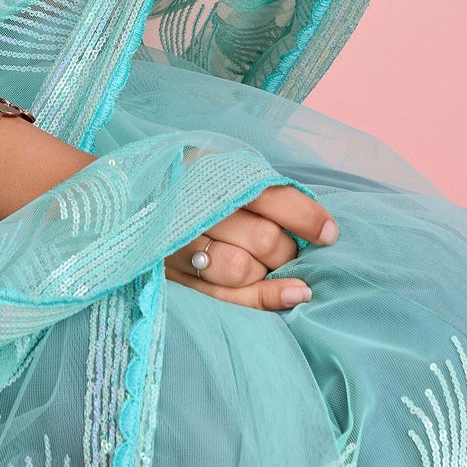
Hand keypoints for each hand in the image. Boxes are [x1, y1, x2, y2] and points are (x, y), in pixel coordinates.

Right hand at [164, 182, 337, 311]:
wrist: (137, 197)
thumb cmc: (197, 182)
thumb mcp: (225, 167)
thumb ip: (265, 190)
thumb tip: (318, 228)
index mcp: (203, 169)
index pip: (266, 195)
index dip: (304, 216)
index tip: (329, 234)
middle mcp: (188, 208)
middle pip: (261, 239)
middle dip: (287, 248)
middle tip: (291, 247)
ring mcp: (176, 247)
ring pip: (242, 270)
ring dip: (273, 272)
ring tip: (280, 266)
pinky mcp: (173, 278)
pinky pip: (225, 297)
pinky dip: (264, 298)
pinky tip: (292, 294)